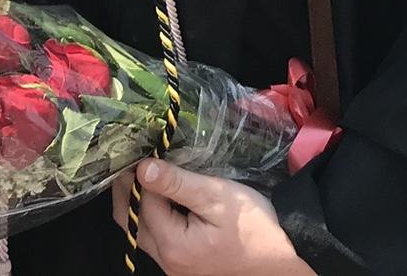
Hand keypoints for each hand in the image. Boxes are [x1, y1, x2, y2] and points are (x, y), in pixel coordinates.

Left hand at [111, 161, 313, 275]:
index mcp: (173, 244)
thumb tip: (142, 168)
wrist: (282, 263)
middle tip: (130, 154)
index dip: (135, 171)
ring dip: (135, 200)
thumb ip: (178, 184)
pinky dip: (149, 213)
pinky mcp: (182, 264)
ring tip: (141, 168)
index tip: (134, 143)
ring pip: (138, 230)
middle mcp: (166, 261)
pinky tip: (157, 193)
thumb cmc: (254, 227)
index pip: (140, 200)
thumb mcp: (217, 197)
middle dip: (124, 186)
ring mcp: (173, 266)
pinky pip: (153, 237)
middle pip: (129, 219)